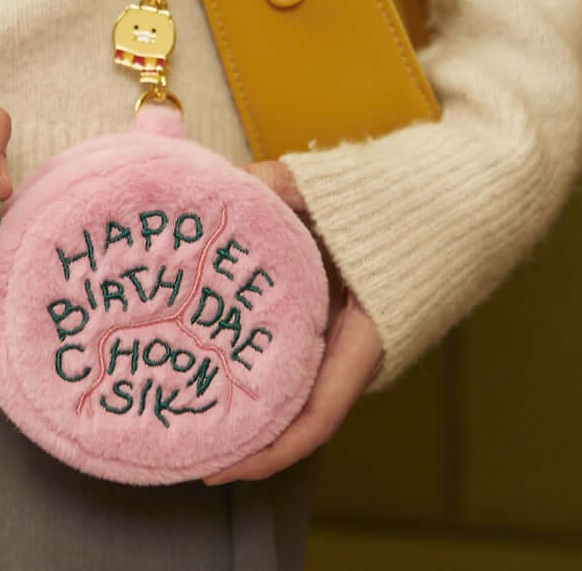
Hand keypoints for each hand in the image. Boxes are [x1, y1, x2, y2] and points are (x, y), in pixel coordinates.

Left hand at [203, 160, 383, 484]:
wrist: (463, 196)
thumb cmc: (411, 200)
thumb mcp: (339, 191)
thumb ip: (280, 184)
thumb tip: (225, 183)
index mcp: (367, 337)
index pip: (315, 417)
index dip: (267, 452)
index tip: (219, 468)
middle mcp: (360, 351)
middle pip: (297, 412)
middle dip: (247, 433)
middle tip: (188, 437)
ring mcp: (351, 337)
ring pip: (297, 384)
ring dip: (252, 400)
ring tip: (193, 404)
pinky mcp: (343, 319)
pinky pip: (300, 353)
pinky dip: (263, 361)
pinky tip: (219, 352)